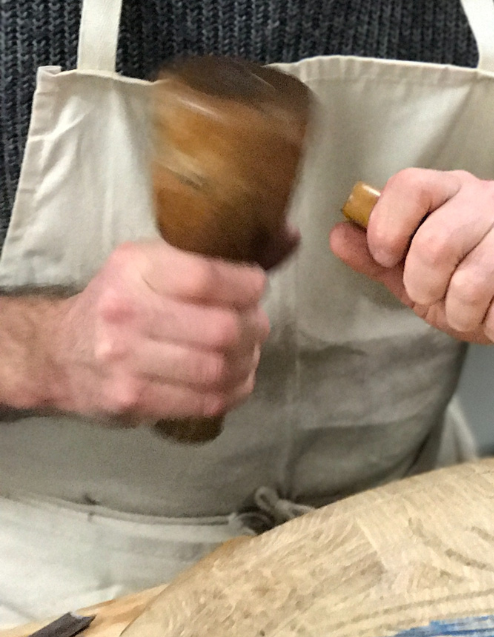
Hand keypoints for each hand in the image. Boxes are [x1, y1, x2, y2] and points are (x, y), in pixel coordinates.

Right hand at [35, 241, 269, 422]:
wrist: (58, 353)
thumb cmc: (122, 301)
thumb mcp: (155, 264)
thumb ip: (218, 255)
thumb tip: (292, 235)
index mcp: (135, 269)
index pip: (207, 278)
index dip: (248, 286)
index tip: (255, 289)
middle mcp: (126, 312)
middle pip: (223, 328)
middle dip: (255, 328)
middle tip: (255, 326)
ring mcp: (125, 361)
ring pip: (218, 368)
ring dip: (246, 362)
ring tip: (245, 353)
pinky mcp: (131, 400)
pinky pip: (205, 401)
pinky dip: (232, 391)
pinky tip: (232, 380)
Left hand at [329, 169, 493, 362]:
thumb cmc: (487, 286)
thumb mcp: (424, 275)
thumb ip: (381, 258)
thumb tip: (337, 233)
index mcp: (454, 190)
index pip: (410, 186)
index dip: (388, 228)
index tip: (390, 259)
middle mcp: (493, 196)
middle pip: (434, 244)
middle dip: (429, 291)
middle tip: (443, 301)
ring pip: (471, 283)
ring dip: (466, 316)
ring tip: (479, 313)